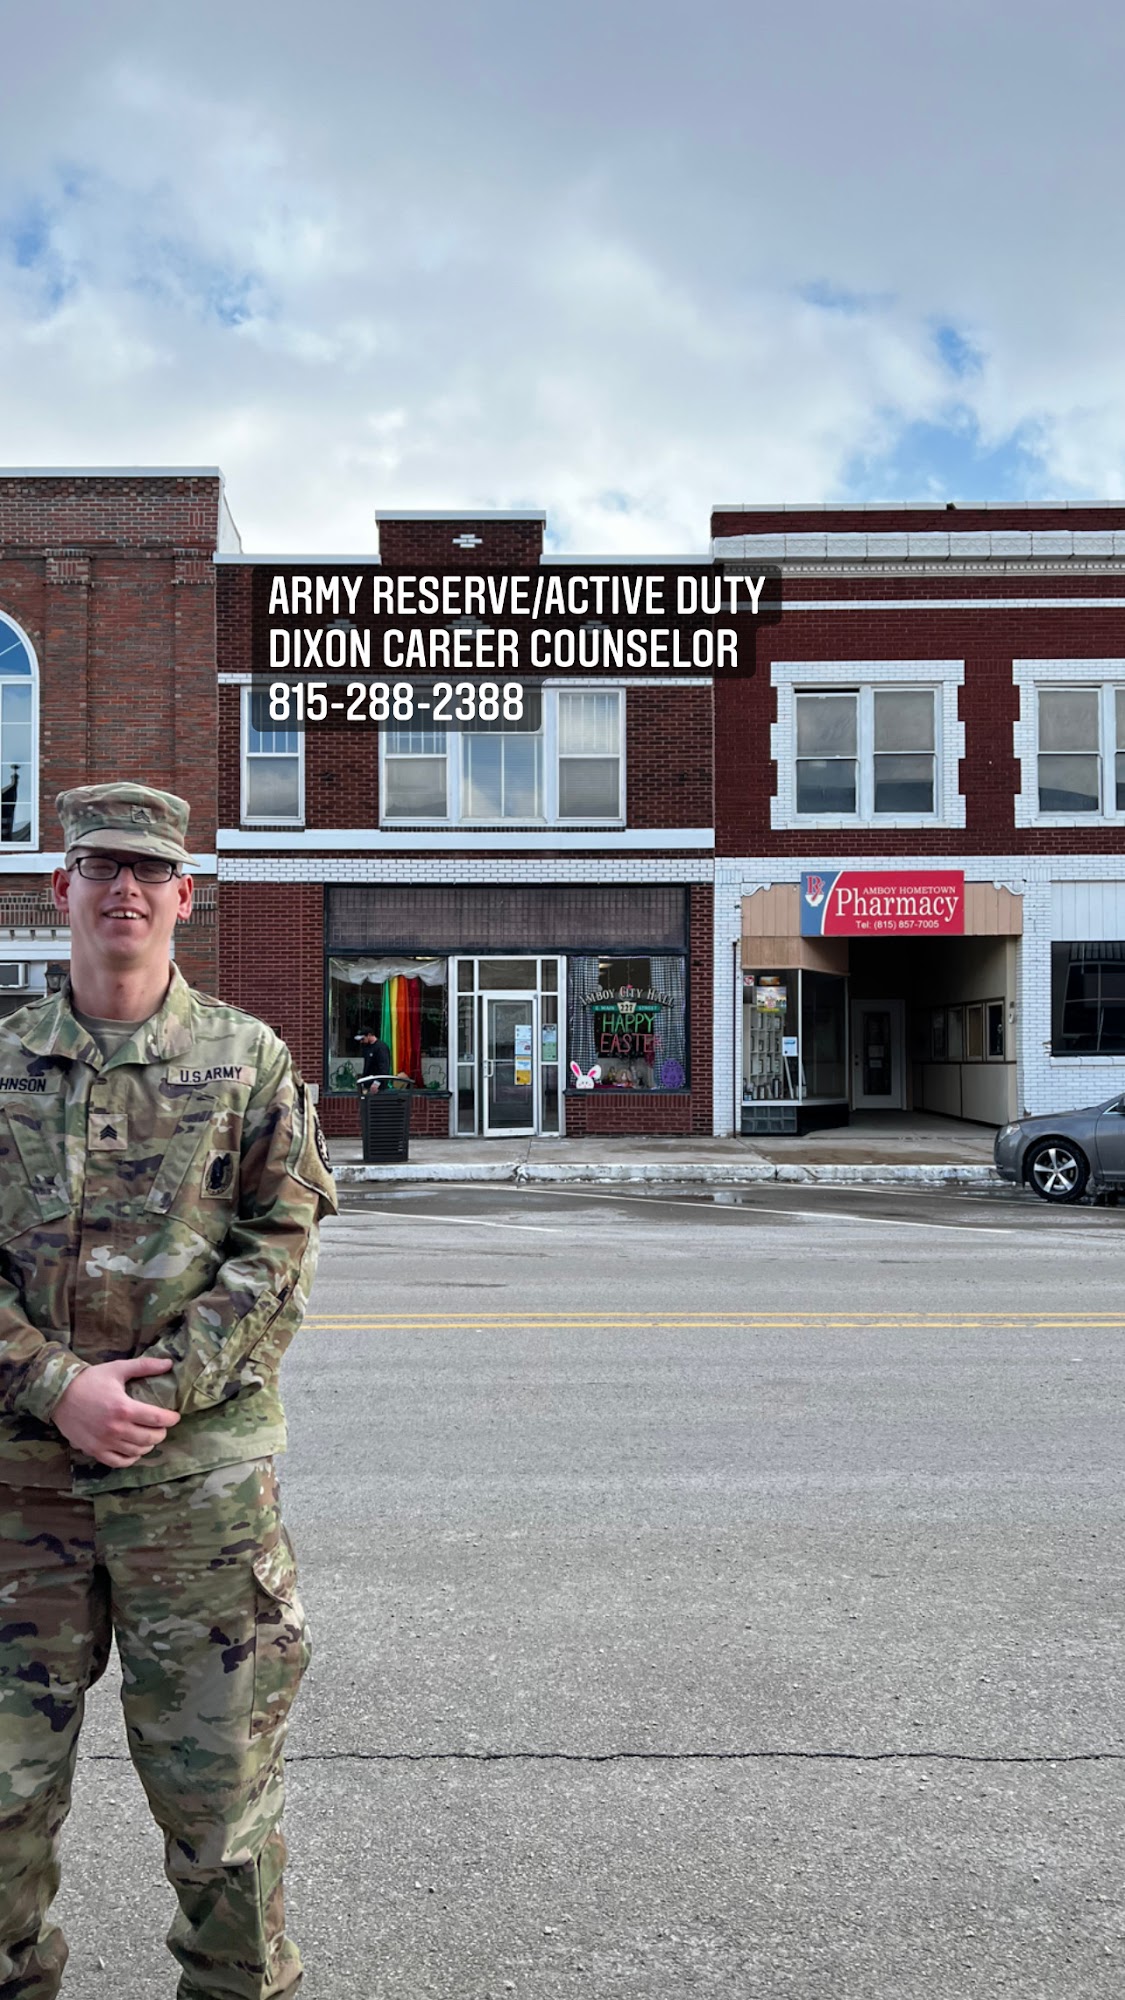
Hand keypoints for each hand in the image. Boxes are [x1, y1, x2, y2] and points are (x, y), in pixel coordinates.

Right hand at [52, 1357, 181, 1468]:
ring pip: (136, 1451)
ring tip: (149, 1437)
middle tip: (162, 1426)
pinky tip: (134, 1451)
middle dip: (161, 1432)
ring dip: (148, 1445)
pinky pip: (118, 1462)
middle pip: (150, 1438)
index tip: (175, 1417)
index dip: (171, 1419)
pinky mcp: (94, 1450)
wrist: (58, 1395)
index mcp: (124, 1408)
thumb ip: (144, 1366)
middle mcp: (116, 1429)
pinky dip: (130, 1458)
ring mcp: (105, 1442)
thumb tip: (169, 1363)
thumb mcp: (118, 1369)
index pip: (157, 1419)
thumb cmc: (90, 1380)